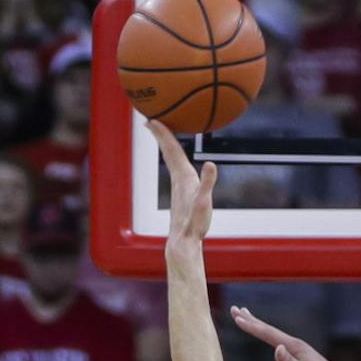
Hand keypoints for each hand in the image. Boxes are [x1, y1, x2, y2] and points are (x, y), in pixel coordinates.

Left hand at [148, 119, 215, 244]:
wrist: (183, 241)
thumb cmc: (194, 224)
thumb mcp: (204, 203)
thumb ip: (207, 183)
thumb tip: (210, 164)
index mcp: (184, 176)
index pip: (172, 150)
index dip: (163, 134)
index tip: (152, 119)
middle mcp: (178, 178)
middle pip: (168, 151)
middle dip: (160, 134)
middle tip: (150, 119)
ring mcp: (178, 186)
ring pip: (170, 159)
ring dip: (165, 144)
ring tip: (161, 133)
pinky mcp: (180, 192)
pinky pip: (175, 168)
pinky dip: (173, 157)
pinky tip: (176, 158)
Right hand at [228, 305, 354, 360]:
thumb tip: (277, 348)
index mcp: (295, 347)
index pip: (269, 334)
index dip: (252, 326)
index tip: (237, 318)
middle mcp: (295, 344)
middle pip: (269, 329)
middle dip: (251, 320)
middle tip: (235, 309)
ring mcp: (298, 349)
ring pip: (273, 334)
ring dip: (258, 325)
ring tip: (247, 316)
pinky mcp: (299, 356)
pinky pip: (278, 341)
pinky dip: (269, 336)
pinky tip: (268, 337)